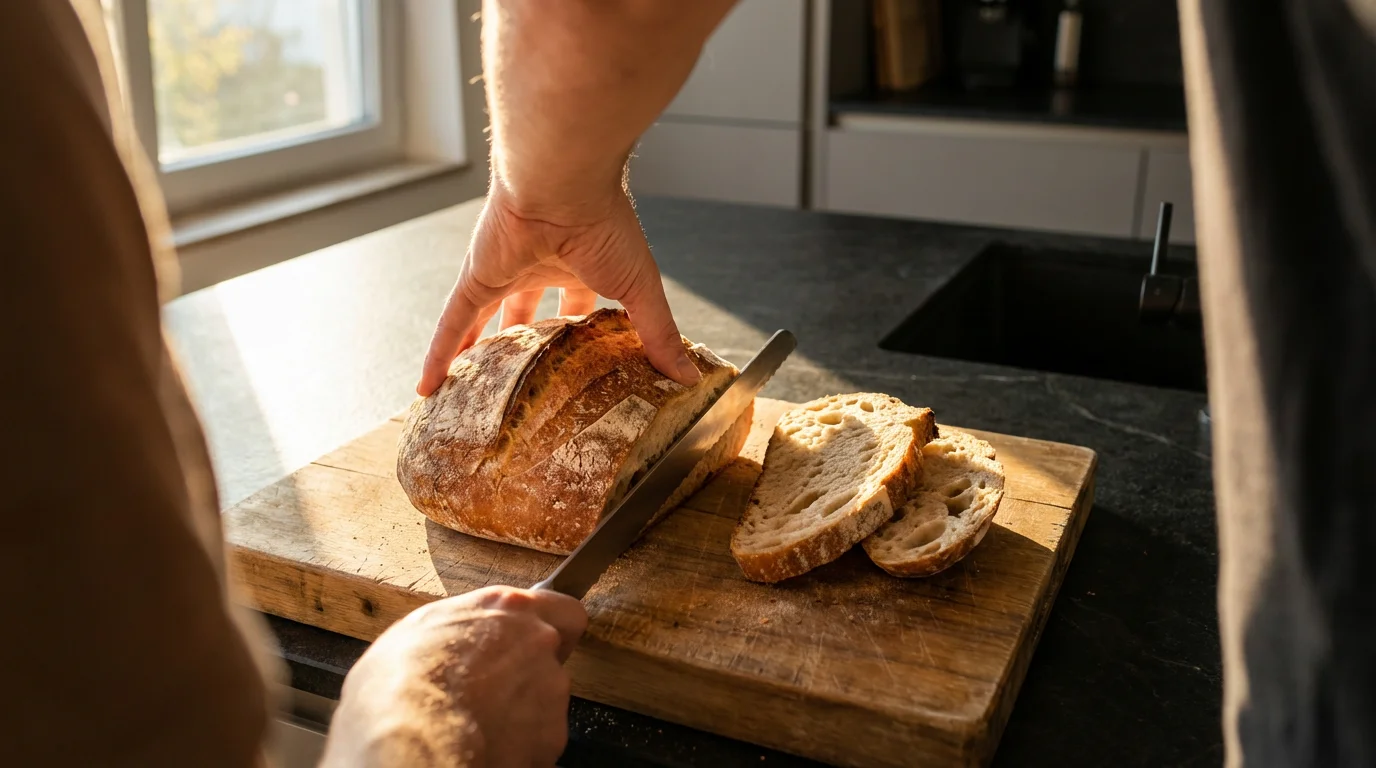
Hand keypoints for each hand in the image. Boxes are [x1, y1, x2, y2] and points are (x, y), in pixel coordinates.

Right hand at [321, 586, 587, 767]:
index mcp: (505, 608)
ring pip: (546, 702)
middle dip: (527, 675)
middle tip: (488, 693)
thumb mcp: (415, 632)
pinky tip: (484, 746)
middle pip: (553, 659)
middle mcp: (538, 643)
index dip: (551, 630)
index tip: (531, 644)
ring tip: (476, 725)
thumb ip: (457, 628)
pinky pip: (539, 741)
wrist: (415, 742)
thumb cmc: (399, 686)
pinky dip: (519, 746)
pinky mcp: (551, 737)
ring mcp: (550, 691)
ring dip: (521, 713)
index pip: (563, 610)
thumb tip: (453, 641)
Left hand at [417, 186, 701, 395]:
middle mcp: (539, 267)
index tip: (582, 363)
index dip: (580, 332)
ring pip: (484, 321)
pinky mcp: (475, 277)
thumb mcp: (639, 288)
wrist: (562, 183)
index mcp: (581, 264)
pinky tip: (426, 386)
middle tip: (521, 378)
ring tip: (469, 388)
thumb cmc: (606, 222)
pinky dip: (439, 353)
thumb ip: (658, 333)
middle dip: (525, 341)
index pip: (579, 305)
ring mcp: (504, 273)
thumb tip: (687, 375)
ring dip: (478, 351)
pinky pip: (452, 323)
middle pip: (528, 313)